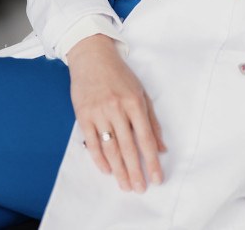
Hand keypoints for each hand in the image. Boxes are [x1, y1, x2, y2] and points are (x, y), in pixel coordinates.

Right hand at [66, 34, 165, 191]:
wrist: (91, 56)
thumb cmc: (119, 74)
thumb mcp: (141, 92)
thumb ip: (151, 121)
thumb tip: (162, 148)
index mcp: (134, 103)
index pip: (146, 139)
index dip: (152, 161)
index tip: (157, 179)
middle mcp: (117, 108)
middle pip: (128, 147)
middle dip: (135, 171)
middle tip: (140, 189)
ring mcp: (98, 112)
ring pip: (110, 148)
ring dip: (118, 170)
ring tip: (125, 186)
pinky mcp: (83, 115)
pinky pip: (92, 142)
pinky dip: (99, 159)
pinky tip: (106, 170)